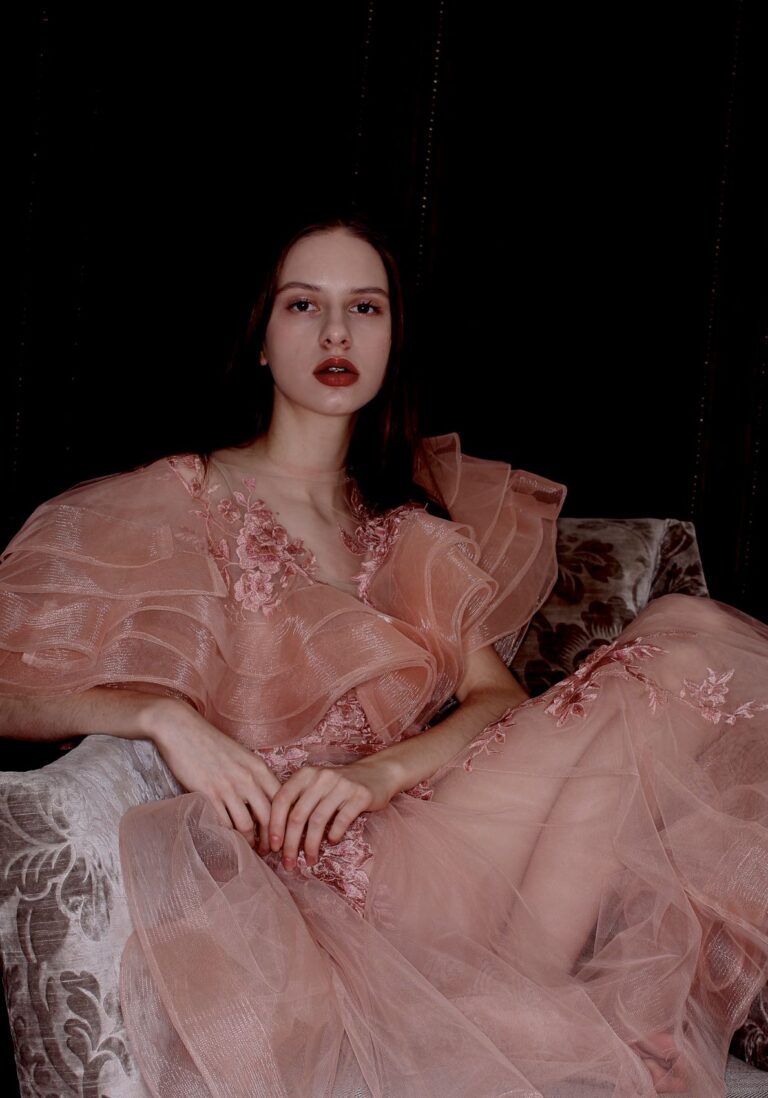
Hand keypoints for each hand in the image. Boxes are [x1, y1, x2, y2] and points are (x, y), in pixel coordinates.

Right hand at [152, 697, 280, 853]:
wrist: (182, 729)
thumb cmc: (211, 743)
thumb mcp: (242, 756)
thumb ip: (255, 777)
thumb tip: (263, 802)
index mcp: (259, 768)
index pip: (282, 801)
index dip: (285, 822)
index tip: (283, 835)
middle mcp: (248, 779)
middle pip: (269, 818)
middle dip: (270, 839)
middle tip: (267, 851)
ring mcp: (228, 787)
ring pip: (246, 826)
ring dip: (247, 842)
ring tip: (246, 849)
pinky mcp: (208, 794)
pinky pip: (223, 823)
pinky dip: (226, 835)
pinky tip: (225, 840)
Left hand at [268, 754, 398, 868]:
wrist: (378, 773)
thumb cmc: (339, 785)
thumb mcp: (316, 785)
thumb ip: (298, 801)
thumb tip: (277, 836)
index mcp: (305, 774)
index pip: (282, 799)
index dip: (275, 825)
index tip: (273, 847)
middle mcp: (321, 777)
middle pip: (298, 815)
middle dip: (290, 844)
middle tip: (288, 864)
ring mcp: (341, 785)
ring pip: (318, 820)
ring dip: (310, 845)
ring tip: (309, 860)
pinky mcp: (360, 795)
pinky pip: (342, 820)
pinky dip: (333, 834)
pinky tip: (331, 842)